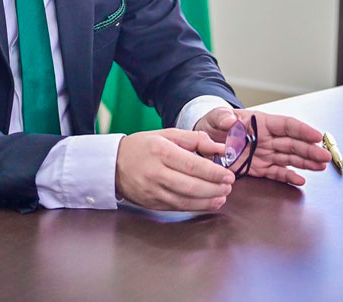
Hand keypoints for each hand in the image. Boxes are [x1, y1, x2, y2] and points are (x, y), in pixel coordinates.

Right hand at [114, 128, 234, 210]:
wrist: (113, 165)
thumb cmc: (144, 146)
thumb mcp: (168, 134)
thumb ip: (195, 140)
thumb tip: (220, 148)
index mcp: (160, 151)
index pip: (192, 165)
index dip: (213, 172)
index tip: (229, 174)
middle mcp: (155, 173)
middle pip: (190, 186)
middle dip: (214, 188)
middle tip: (229, 186)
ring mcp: (152, 191)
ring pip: (185, 200)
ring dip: (208, 201)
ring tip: (223, 196)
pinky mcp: (151, 204)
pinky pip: (177, 207)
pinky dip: (196, 207)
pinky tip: (209, 203)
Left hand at [196, 107, 330, 185]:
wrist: (205, 141)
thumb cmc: (214, 124)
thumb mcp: (216, 117)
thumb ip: (223, 118)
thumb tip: (231, 121)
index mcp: (261, 123)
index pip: (286, 125)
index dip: (302, 131)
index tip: (317, 136)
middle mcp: (267, 138)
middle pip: (293, 144)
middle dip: (310, 150)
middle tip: (325, 157)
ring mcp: (265, 154)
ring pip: (289, 158)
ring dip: (306, 163)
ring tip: (321, 167)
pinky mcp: (259, 168)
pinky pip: (276, 172)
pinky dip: (288, 177)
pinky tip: (301, 181)